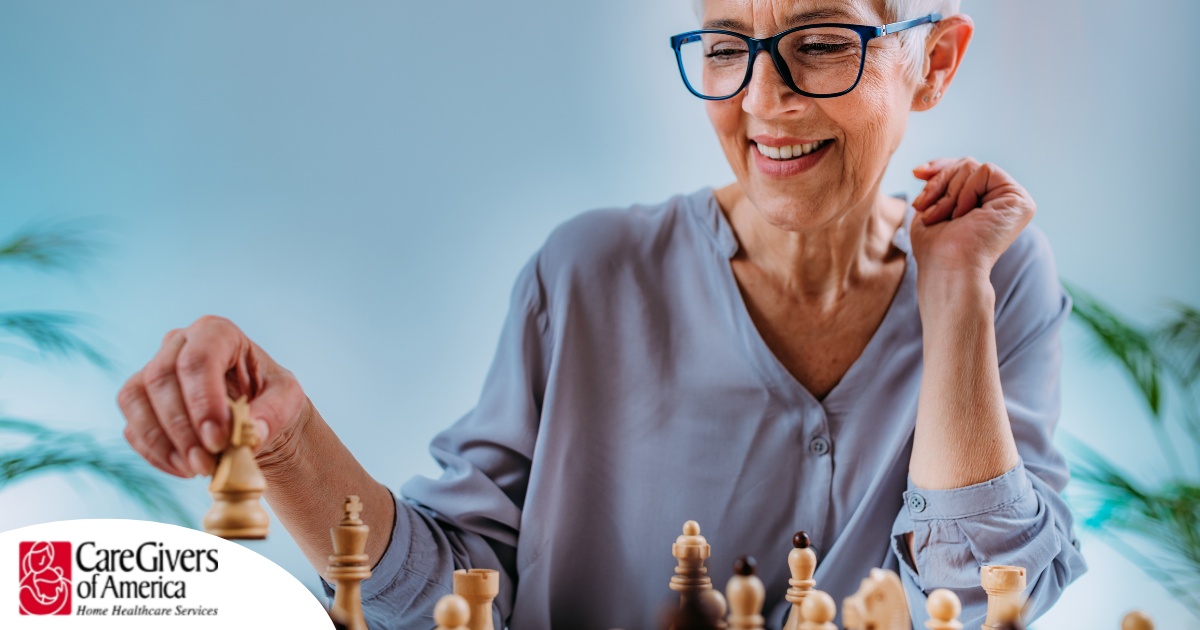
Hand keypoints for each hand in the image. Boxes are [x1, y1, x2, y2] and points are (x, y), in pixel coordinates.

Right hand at [117, 315, 306, 477]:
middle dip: (181, 427)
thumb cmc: (272, 399)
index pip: (199, 358)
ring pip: (135, 399)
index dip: (203, 400)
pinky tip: (185, 469)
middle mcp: (178, 343)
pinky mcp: (140, 402)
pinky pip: (133, 427)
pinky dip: (155, 453)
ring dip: (162, 442)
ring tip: (196, 469)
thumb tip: (251, 434)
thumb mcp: (288, 401)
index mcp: (217, 332)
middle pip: (161, 377)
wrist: (256, 416)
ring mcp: (153, 370)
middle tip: (206, 462)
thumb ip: (273, 413)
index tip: (218, 440)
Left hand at [910, 157, 1035, 278]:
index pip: (963, 170)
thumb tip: (922, 170)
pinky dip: (965, 191)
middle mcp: (1001, 201)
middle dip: (939, 182)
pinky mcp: (1020, 201)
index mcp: (983, 203)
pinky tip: (963, 215)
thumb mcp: (929, 210)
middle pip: (965, 164)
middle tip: (923, 207)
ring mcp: (1013, 200)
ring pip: (972, 165)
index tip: (916, 173)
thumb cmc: (936, 249)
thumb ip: (934, 187)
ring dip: (948, 192)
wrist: (948, 268)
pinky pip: (985, 171)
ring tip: (943, 218)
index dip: (939, 167)